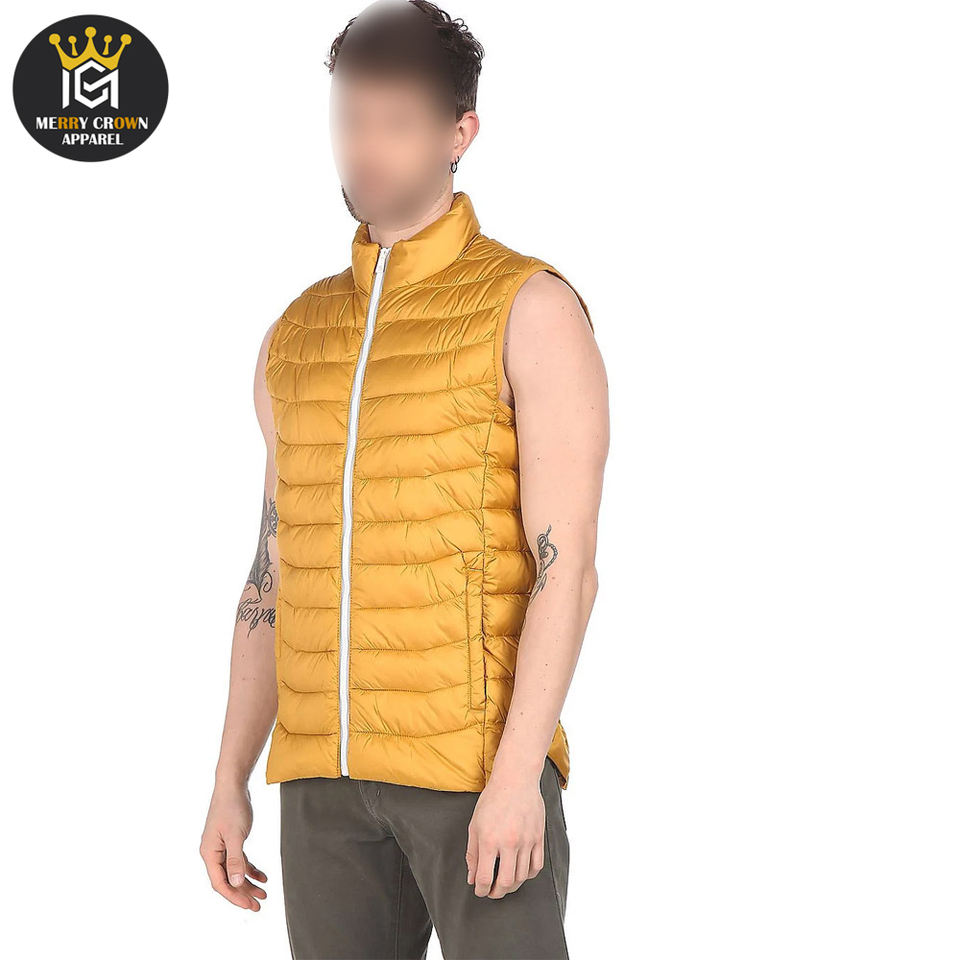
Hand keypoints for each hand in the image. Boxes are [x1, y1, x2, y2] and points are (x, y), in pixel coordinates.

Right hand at [199, 782, 267, 910]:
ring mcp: (221, 847)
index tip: (249, 905)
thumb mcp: (236, 835)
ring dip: (248, 883)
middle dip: (243, 893)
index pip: (220, 883)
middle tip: (259, 905)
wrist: (233, 785)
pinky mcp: (230, 841)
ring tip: (263, 893)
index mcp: (209, 853)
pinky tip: (262, 876)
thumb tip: (235, 882)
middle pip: (227, 880)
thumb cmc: (232, 807)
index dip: (234, 896)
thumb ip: (235, 859)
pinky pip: (239, 861)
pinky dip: (250, 869)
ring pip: (234, 872)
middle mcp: (213, 853)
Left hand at [465, 767, 545, 898]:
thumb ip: (472, 854)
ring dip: (513, 886)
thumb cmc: (493, 800)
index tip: (480, 891)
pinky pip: (536, 866)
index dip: (481, 890)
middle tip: (492, 892)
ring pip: (522, 877)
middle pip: (506, 882)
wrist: (515, 780)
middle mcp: (509, 843)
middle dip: (497, 893)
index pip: (485, 878)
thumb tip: (472, 877)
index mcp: (490, 840)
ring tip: (505, 884)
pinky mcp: (539, 837)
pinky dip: (528, 875)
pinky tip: (520, 872)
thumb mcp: (474, 825)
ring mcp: (527, 841)